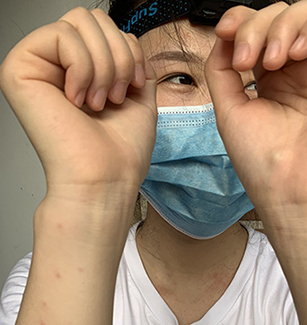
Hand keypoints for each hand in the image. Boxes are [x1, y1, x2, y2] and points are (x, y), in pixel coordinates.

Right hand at [0, 8, 156, 207]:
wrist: (106, 178)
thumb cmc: (121, 151)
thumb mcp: (140, 94)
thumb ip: (132, 60)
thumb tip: (126, 38)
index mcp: (83, 71)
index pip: (105, 27)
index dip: (129, 51)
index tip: (133, 88)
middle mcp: (59, 65)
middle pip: (92, 17)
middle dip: (118, 56)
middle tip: (114, 98)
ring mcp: (38, 65)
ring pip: (79, 21)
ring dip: (104, 66)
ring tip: (98, 102)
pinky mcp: (20, 69)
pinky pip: (61, 35)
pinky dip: (83, 68)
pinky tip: (78, 99)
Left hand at [206, 0, 306, 224]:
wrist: (292, 195)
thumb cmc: (264, 164)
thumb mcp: (230, 109)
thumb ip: (223, 67)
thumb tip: (226, 33)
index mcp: (277, 79)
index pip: (264, 28)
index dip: (244, 18)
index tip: (226, 32)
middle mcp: (305, 71)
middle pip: (286, 15)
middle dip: (260, 25)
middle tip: (247, 58)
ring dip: (286, 24)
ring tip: (273, 59)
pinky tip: (298, 52)